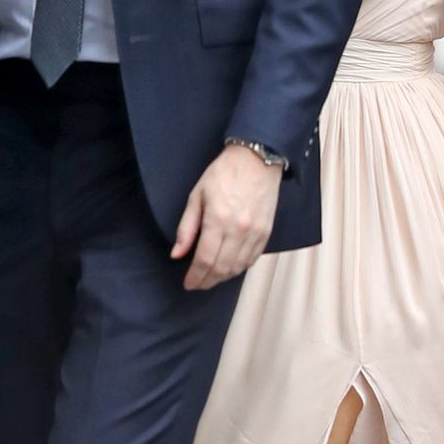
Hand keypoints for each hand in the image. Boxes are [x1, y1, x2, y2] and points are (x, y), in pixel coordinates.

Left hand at [171, 145, 282, 290]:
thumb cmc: (223, 174)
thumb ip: (186, 228)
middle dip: (207, 281)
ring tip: (211, 277)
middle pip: (221, 268)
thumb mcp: (196, 196)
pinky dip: (239, 268)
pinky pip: (252, 259)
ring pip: (238, 267)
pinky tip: (230, 268)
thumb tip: (177, 253)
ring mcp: (255, 233)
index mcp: (218, 220)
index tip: (188, 283)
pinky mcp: (266, 232)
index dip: (195, 276)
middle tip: (197, 284)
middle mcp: (238, 230)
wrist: (256, 159)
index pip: (204, 260)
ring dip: (223, 277)